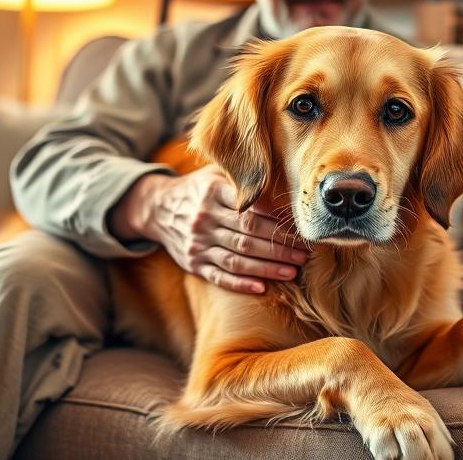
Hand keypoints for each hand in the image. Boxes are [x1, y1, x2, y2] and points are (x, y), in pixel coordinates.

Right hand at [111, 166, 308, 293]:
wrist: (158, 208)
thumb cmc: (199, 189)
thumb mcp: (216, 174)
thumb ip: (243, 178)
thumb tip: (284, 179)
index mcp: (213, 193)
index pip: (251, 211)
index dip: (277, 222)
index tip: (300, 229)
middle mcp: (204, 218)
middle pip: (248, 236)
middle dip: (279, 246)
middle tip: (304, 253)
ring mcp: (197, 243)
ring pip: (237, 259)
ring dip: (267, 267)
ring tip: (292, 271)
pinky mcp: (193, 263)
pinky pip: (219, 276)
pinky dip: (241, 284)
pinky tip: (262, 288)